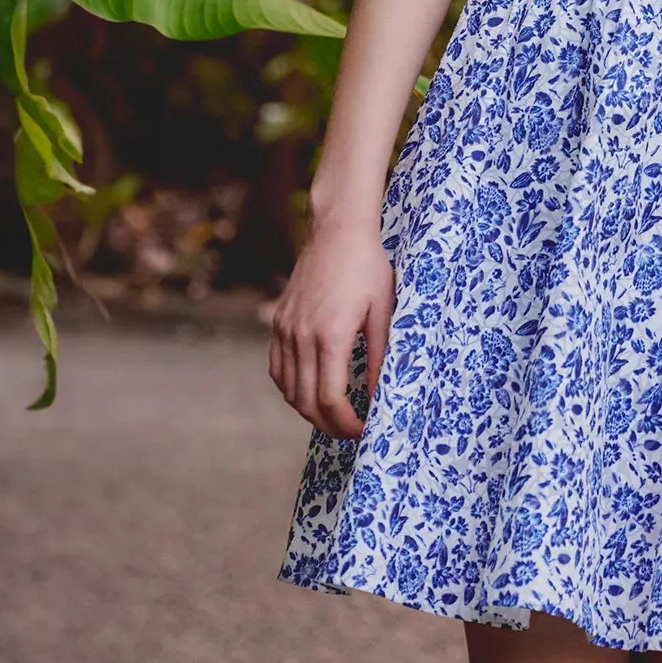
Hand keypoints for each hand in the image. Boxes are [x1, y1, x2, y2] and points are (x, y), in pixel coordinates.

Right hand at [269, 226, 395, 440]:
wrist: (338, 231)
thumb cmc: (368, 267)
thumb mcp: (383, 311)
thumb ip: (380, 356)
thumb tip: (381, 395)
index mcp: (330, 335)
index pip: (330, 399)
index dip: (346, 424)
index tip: (365, 430)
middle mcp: (301, 336)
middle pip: (305, 402)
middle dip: (329, 425)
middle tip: (352, 431)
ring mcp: (285, 329)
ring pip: (288, 389)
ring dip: (308, 410)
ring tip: (335, 416)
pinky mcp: (278, 322)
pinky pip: (277, 369)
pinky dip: (292, 388)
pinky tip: (311, 390)